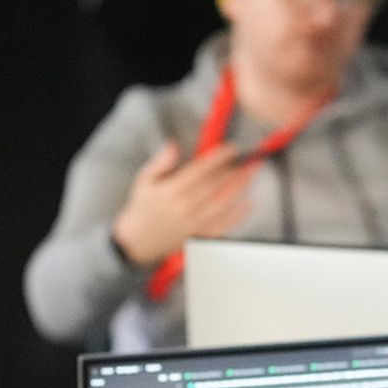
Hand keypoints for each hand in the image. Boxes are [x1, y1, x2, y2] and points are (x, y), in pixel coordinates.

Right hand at [111, 141, 257, 267]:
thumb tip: (174, 146)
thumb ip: (161, 162)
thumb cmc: (141, 209)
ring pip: (223, 204)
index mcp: (173, 190)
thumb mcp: (144, 180)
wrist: (136, 241)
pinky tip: (248, 204)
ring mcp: (194, 223)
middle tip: (249, 160)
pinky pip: (222, 226)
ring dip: (240, 189)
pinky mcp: (199, 235)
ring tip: (251, 176)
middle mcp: (186, 206)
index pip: (201, 170)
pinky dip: (237, 216)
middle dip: (235, 171)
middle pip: (216, 185)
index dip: (219, 157)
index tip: (231, 148)